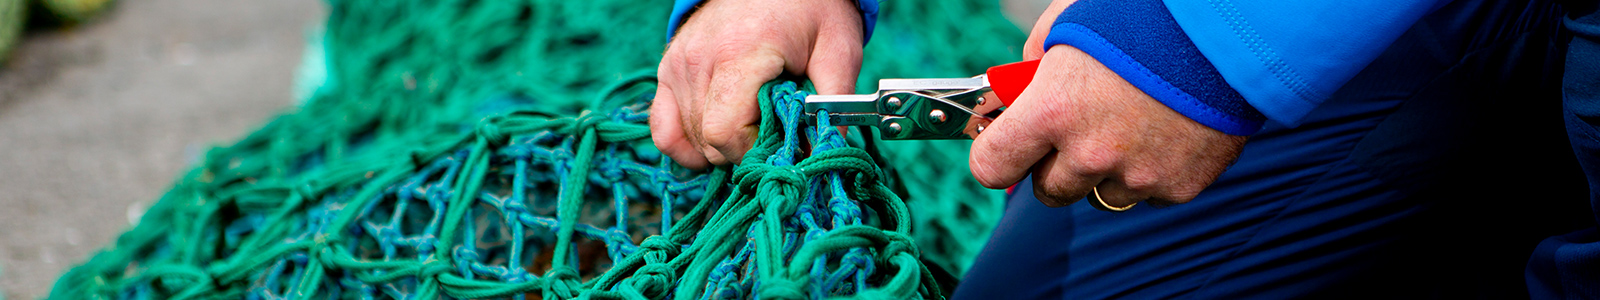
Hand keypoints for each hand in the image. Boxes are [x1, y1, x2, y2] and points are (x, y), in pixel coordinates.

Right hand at [650, 0, 863, 168]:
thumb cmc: (810, 9)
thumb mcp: (838, 50)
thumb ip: (834, 101)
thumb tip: (826, 149)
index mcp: (740, 54)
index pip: (725, 132)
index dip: (755, 152)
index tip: (783, 143)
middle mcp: (700, 59)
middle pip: (709, 140)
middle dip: (744, 151)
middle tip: (774, 134)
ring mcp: (678, 65)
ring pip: (690, 138)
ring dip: (722, 146)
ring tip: (754, 122)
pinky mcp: (668, 69)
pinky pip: (663, 128)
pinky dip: (688, 143)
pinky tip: (715, 141)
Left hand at [968, 0, 1246, 207]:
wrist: (1228, 26)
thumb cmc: (1140, 17)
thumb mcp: (1065, 25)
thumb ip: (1030, 68)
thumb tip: (1008, 99)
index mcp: (1053, 110)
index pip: (992, 166)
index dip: (996, 154)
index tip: (1006, 144)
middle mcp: (1091, 152)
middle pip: (1048, 190)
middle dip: (1055, 163)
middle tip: (1078, 127)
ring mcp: (1138, 175)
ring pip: (1101, 195)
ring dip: (1106, 170)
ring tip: (1131, 122)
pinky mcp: (1180, 186)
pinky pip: (1149, 193)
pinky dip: (1153, 170)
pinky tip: (1166, 130)